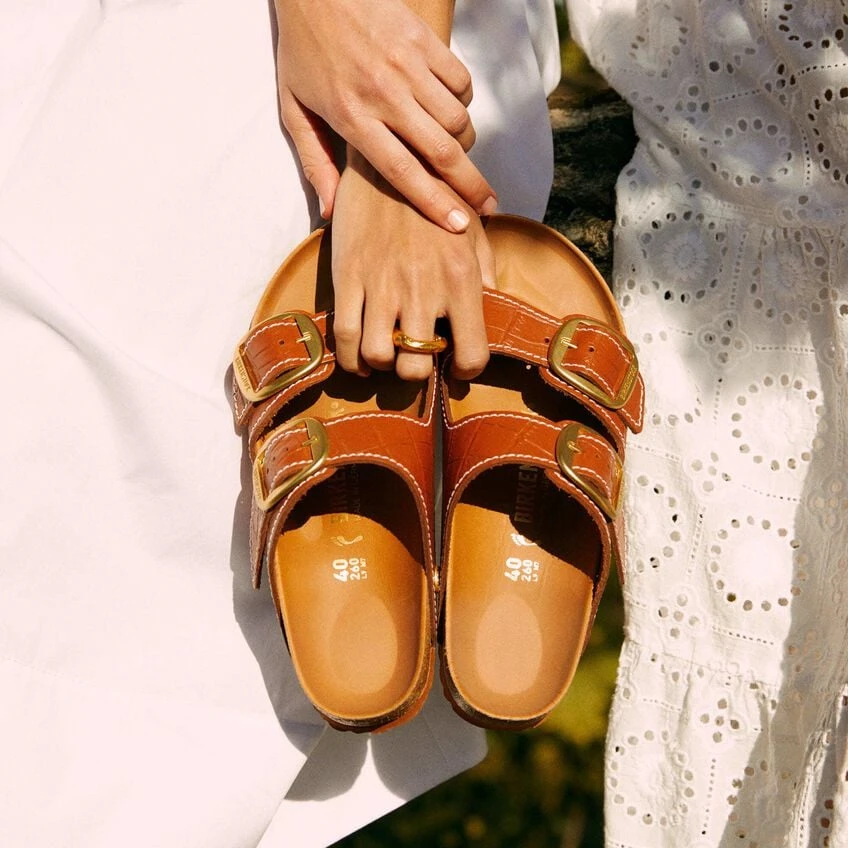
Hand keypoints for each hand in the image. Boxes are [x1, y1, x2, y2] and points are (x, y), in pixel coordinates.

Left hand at [273, 0, 497, 230]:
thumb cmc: (302, 52)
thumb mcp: (294, 110)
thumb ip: (314, 163)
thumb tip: (331, 212)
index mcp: (352, 117)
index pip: (402, 171)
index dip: (434, 202)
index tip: (458, 225)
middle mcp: (385, 94)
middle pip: (442, 151)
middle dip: (471, 185)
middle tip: (488, 205)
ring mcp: (407, 64)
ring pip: (458, 118)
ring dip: (464, 143)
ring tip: (455, 152)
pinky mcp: (423, 40)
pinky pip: (461, 82)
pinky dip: (463, 102)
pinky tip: (449, 108)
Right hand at [330, 149, 494, 380]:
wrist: (390, 155)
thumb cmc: (437, 195)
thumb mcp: (473, 229)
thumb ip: (487, 272)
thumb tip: (495, 308)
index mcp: (460, 279)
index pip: (471, 355)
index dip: (466, 371)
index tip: (457, 366)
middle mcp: (422, 287)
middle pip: (416, 365)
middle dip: (416, 371)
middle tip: (415, 357)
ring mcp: (381, 283)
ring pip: (378, 356)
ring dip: (383, 364)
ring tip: (388, 353)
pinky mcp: (347, 276)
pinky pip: (343, 337)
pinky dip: (351, 359)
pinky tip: (360, 358)